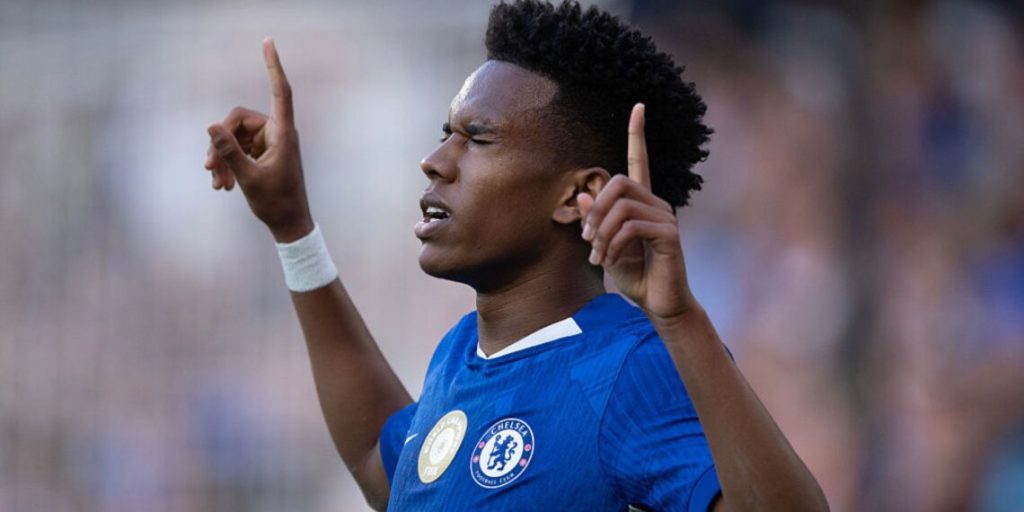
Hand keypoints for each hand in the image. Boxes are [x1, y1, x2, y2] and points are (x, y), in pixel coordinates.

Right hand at [204, 38, 312, 242]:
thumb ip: (229, 152)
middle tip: (209, 168)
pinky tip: (221, 186)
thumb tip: (210, 125)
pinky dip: (228, 165)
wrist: (290, 226)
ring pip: (235, 138)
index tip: (267, 41)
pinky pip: (238, 150)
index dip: (273, 66)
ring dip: (223, 159)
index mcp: (283, 133)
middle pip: (239, 121)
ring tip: (218, 184)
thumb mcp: (248, 178)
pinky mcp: (262, 154)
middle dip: (221, 142)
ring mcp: (269, 143)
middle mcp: (277, 133)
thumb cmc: (276, 203)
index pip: (280, 92)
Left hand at [577, 104, 698, 321]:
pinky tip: (610, 260)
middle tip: (586, 239)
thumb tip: (583, 193)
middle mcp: (657, 204)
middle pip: (620, 182)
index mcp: (642, 203)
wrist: (658, 304)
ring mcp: (666, 218)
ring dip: (601, 233)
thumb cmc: (634, 275)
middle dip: (595, 209)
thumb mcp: (605, 246)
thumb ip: (595, 221)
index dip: (638, 133)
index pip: (641, 160)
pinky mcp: (669, 236)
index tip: (639, 106)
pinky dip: (613, 244)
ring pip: (622, 207)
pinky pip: (632, 227)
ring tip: (597, 257)